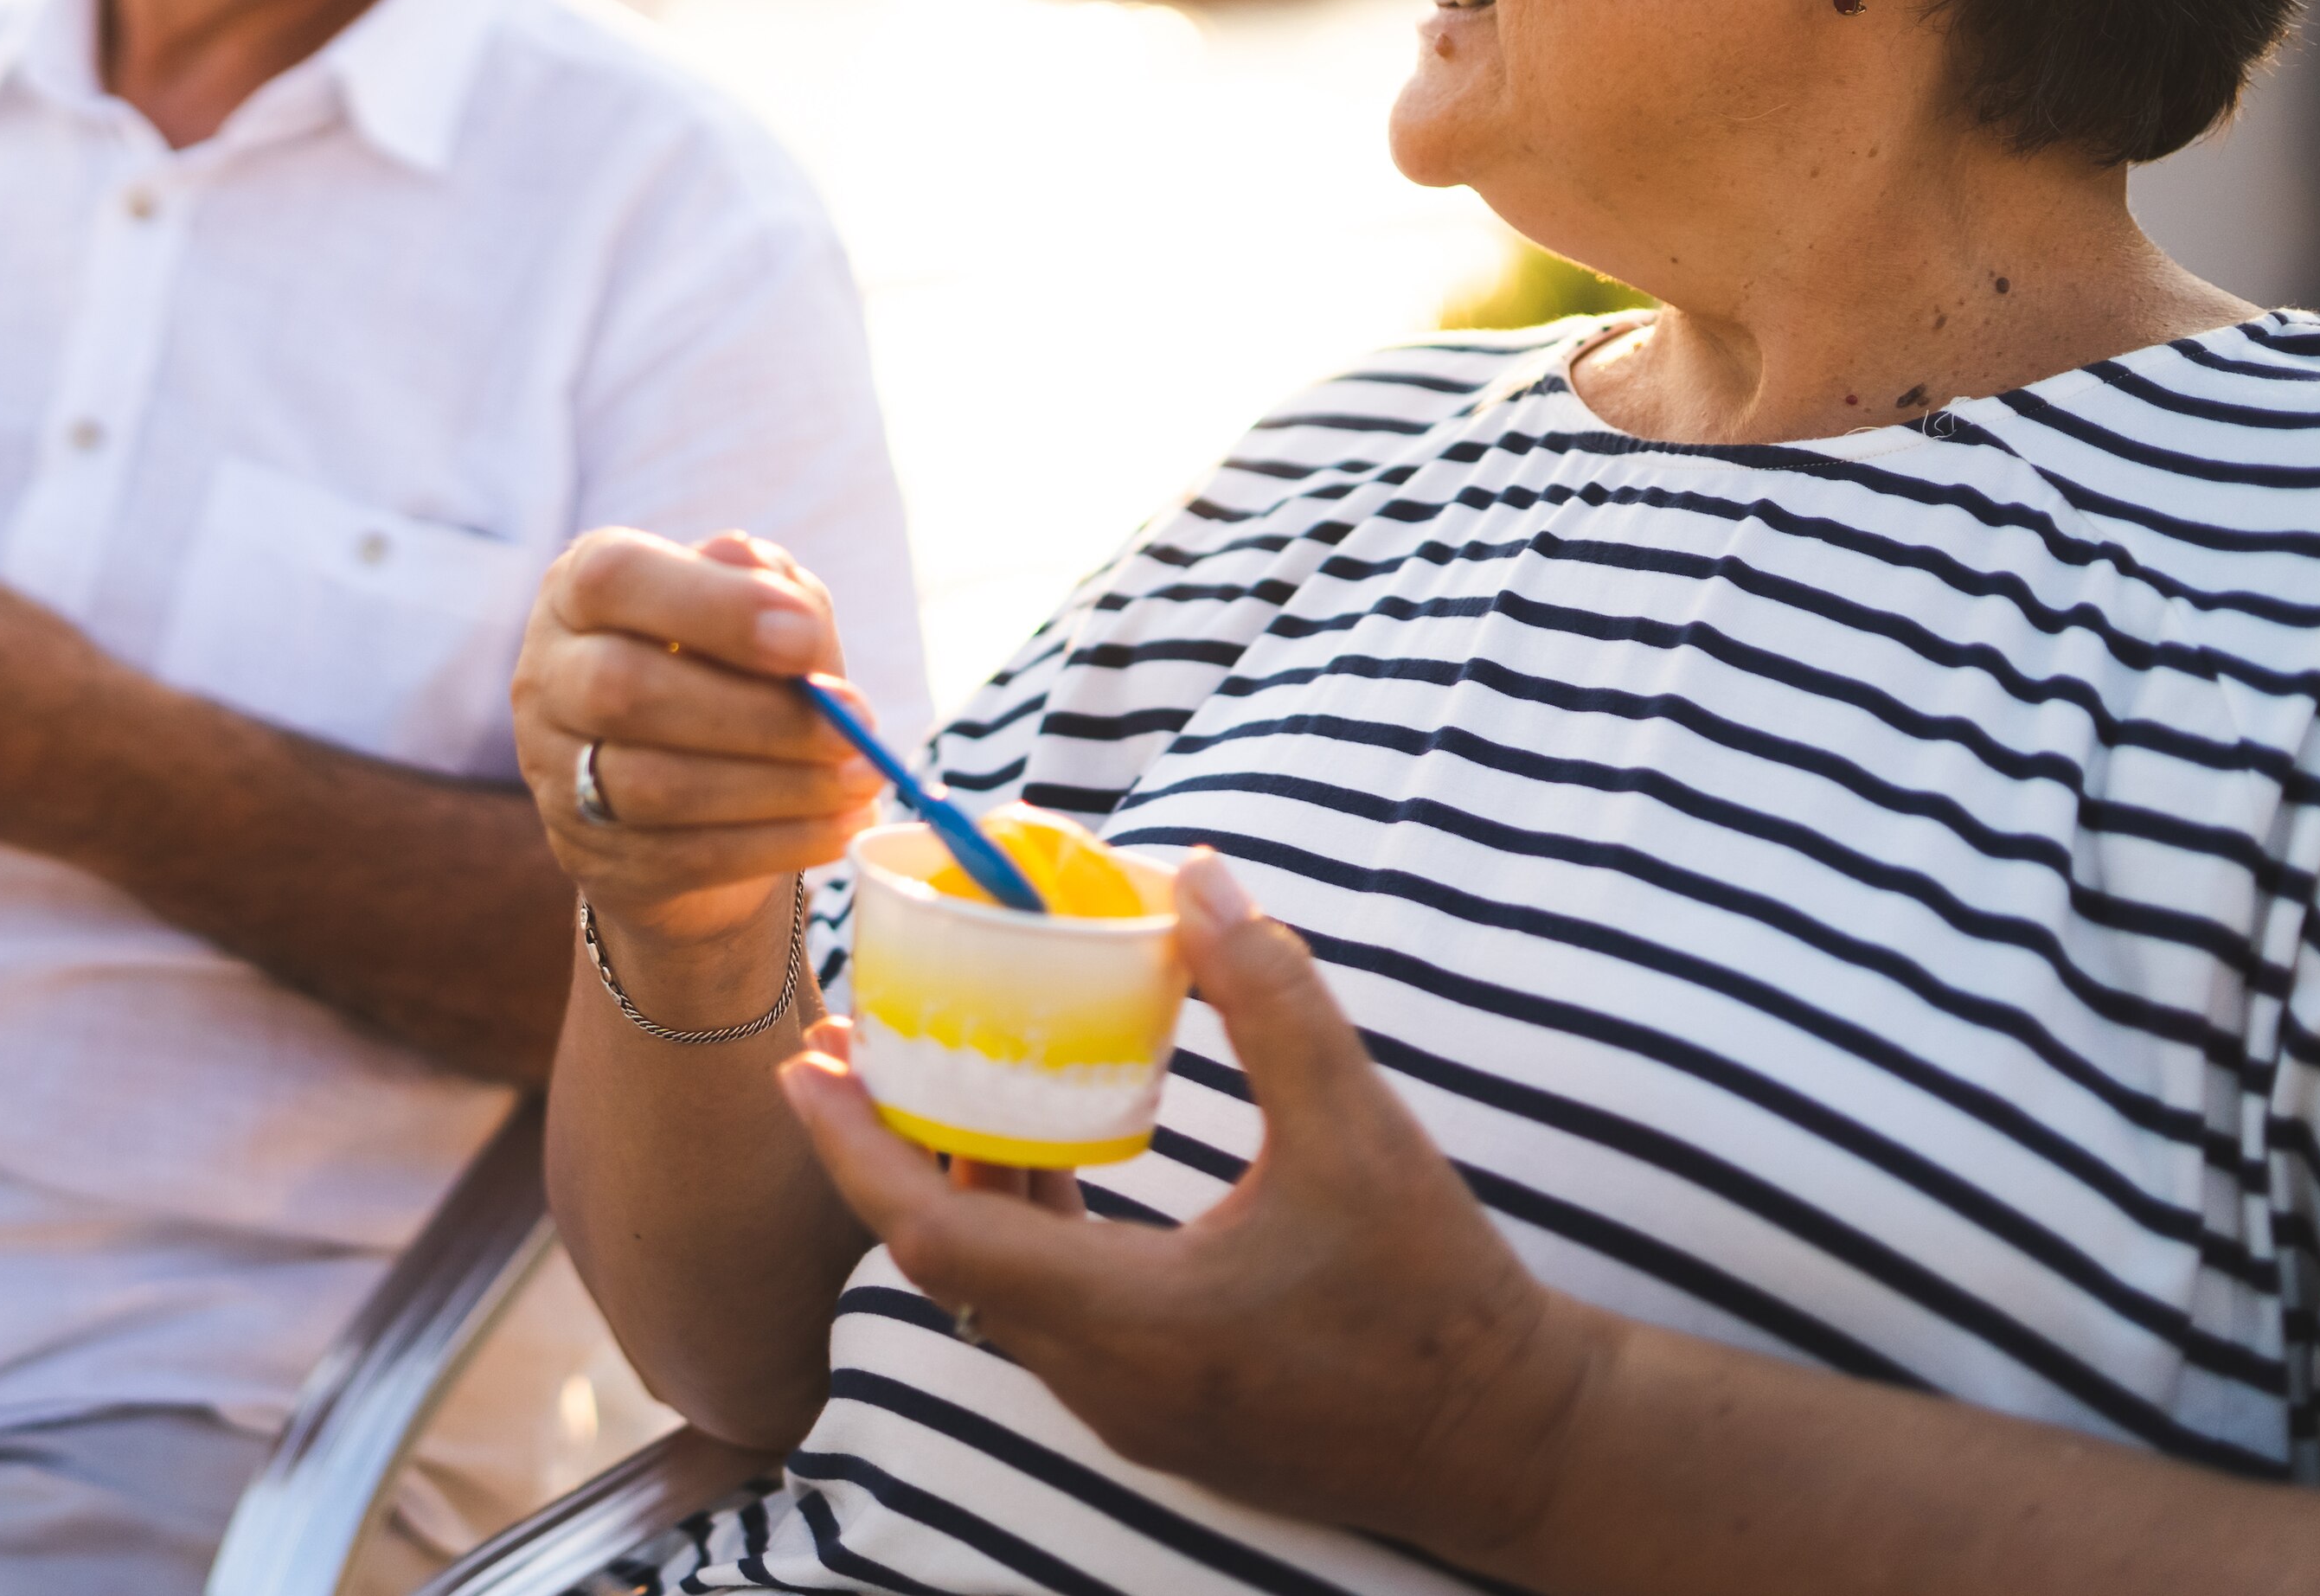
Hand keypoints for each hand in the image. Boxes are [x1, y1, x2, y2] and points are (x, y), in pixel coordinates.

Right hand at [515, 529, 885, 970]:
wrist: (686, 787)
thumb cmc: (728, 668)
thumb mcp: (756, 611)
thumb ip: (775, 592)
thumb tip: (794, 613)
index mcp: (577, 589)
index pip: (617, 578)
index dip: (714, 606)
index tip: (806, 639)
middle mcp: (546, 675)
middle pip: (624, 689)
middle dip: (757, 712)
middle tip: (856, 726)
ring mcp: (555, 771)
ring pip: (652, 785)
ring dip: (778, 786)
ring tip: (863, 779)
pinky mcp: (591, 853)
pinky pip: (682, 855)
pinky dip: (776, 843)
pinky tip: (838, 826)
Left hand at [771, 848, 1604, 1564]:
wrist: (1513, 1441)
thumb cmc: (1437, 1294)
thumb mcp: (1360, 1129)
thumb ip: (1274, 1000)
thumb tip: (1200, 878)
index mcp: (1131, 1324)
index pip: (938, 1241)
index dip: (859, 1153)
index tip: (807, 1070)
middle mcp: (1105, 1383)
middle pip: (948, 1262)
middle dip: (888, 1153)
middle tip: (848, 1052)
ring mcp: (1130, 1409)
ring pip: (1000, 1291)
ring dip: (958, 1190)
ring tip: (930, 1083)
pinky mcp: (1161, 1410)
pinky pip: (1050, 1312)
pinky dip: (1023, 1229)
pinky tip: (1036, 1157)